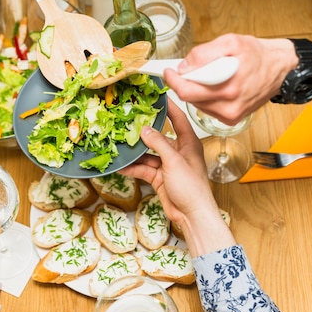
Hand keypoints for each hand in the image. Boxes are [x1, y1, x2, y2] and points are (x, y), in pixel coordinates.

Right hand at [119, 99, 234, 255]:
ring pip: (147, 154)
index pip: (178, 119)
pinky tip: (120, 165)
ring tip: (119, 143)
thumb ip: (158, 144)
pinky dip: (132, 168)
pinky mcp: (159, 178)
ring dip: (134, 152)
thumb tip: (144, 129)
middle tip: (128, 119)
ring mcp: (167, 165)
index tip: (156, 95)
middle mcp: (178, 151)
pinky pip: (143, 169)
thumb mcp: (174, 162)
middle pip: (158, 136)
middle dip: (143, 130)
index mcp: (188, 143)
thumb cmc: (191, 187)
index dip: (168, 106)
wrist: (192, 216)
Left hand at [164, 34, 296, 124]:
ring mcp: (231, 115)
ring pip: (197, 104)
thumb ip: (203, 53)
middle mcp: (229, 106)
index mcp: (229, 88)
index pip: (187, 91)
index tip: (168, 71)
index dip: (173, 80)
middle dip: (184, 83)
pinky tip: (217, 86)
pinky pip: (207, 108)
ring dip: (196, 90)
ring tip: (210, 75)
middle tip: (186, 70)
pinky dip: (206, 97)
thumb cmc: (258, 54)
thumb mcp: (231, 42)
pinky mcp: (232, 119)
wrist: (281, 67)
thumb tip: (185, 66)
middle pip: (189, 99)